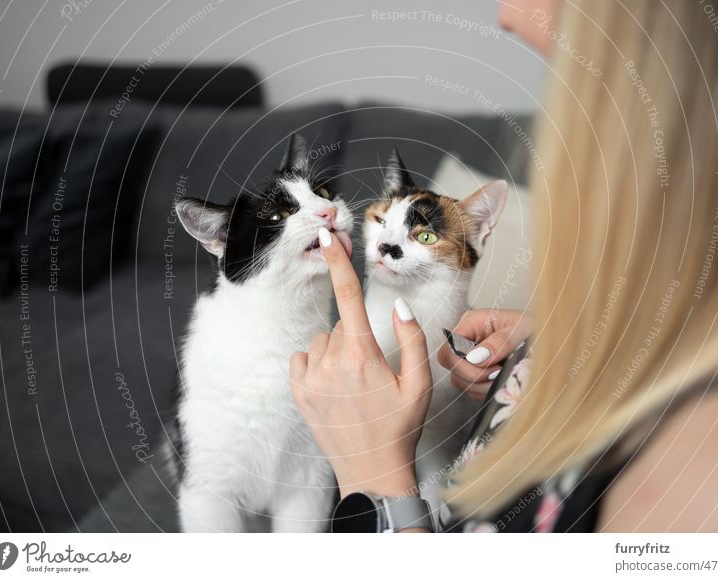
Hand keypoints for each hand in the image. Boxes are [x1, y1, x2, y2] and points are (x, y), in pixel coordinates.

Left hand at [290, 228, 432, 498]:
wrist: (371, 471)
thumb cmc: (400, 427)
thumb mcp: (420, 383)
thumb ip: (413, 339)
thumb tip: (398, 306)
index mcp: (363, 356)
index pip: (347, 297)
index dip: (337, 262)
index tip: (326, 238)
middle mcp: (332, 363)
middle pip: (341, 325)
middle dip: (356, 337)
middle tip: (372, 371)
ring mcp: (311, 379)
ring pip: (322, 341)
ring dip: (337, 350)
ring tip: (353, 383)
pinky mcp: (298, 392)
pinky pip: (304, 358)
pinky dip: (317, 363)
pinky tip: (334, 386)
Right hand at [437, 309, 531, 400]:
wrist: (550, 337)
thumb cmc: (536, 327)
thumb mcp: (522, 329)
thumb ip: (500, 342)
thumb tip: (477, 358)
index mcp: (472, 323)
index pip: (448, 349)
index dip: (464, 365)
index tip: (492, 368)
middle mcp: (467, 340)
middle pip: (451, 368)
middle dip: (476, 377)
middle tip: (501, 373)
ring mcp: (470, 357)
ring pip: (460, 381)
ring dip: (483, 386)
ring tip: (505, 376)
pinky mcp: (477, 372)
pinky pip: (472, 389)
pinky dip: (486, 391)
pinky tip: (502, 381)